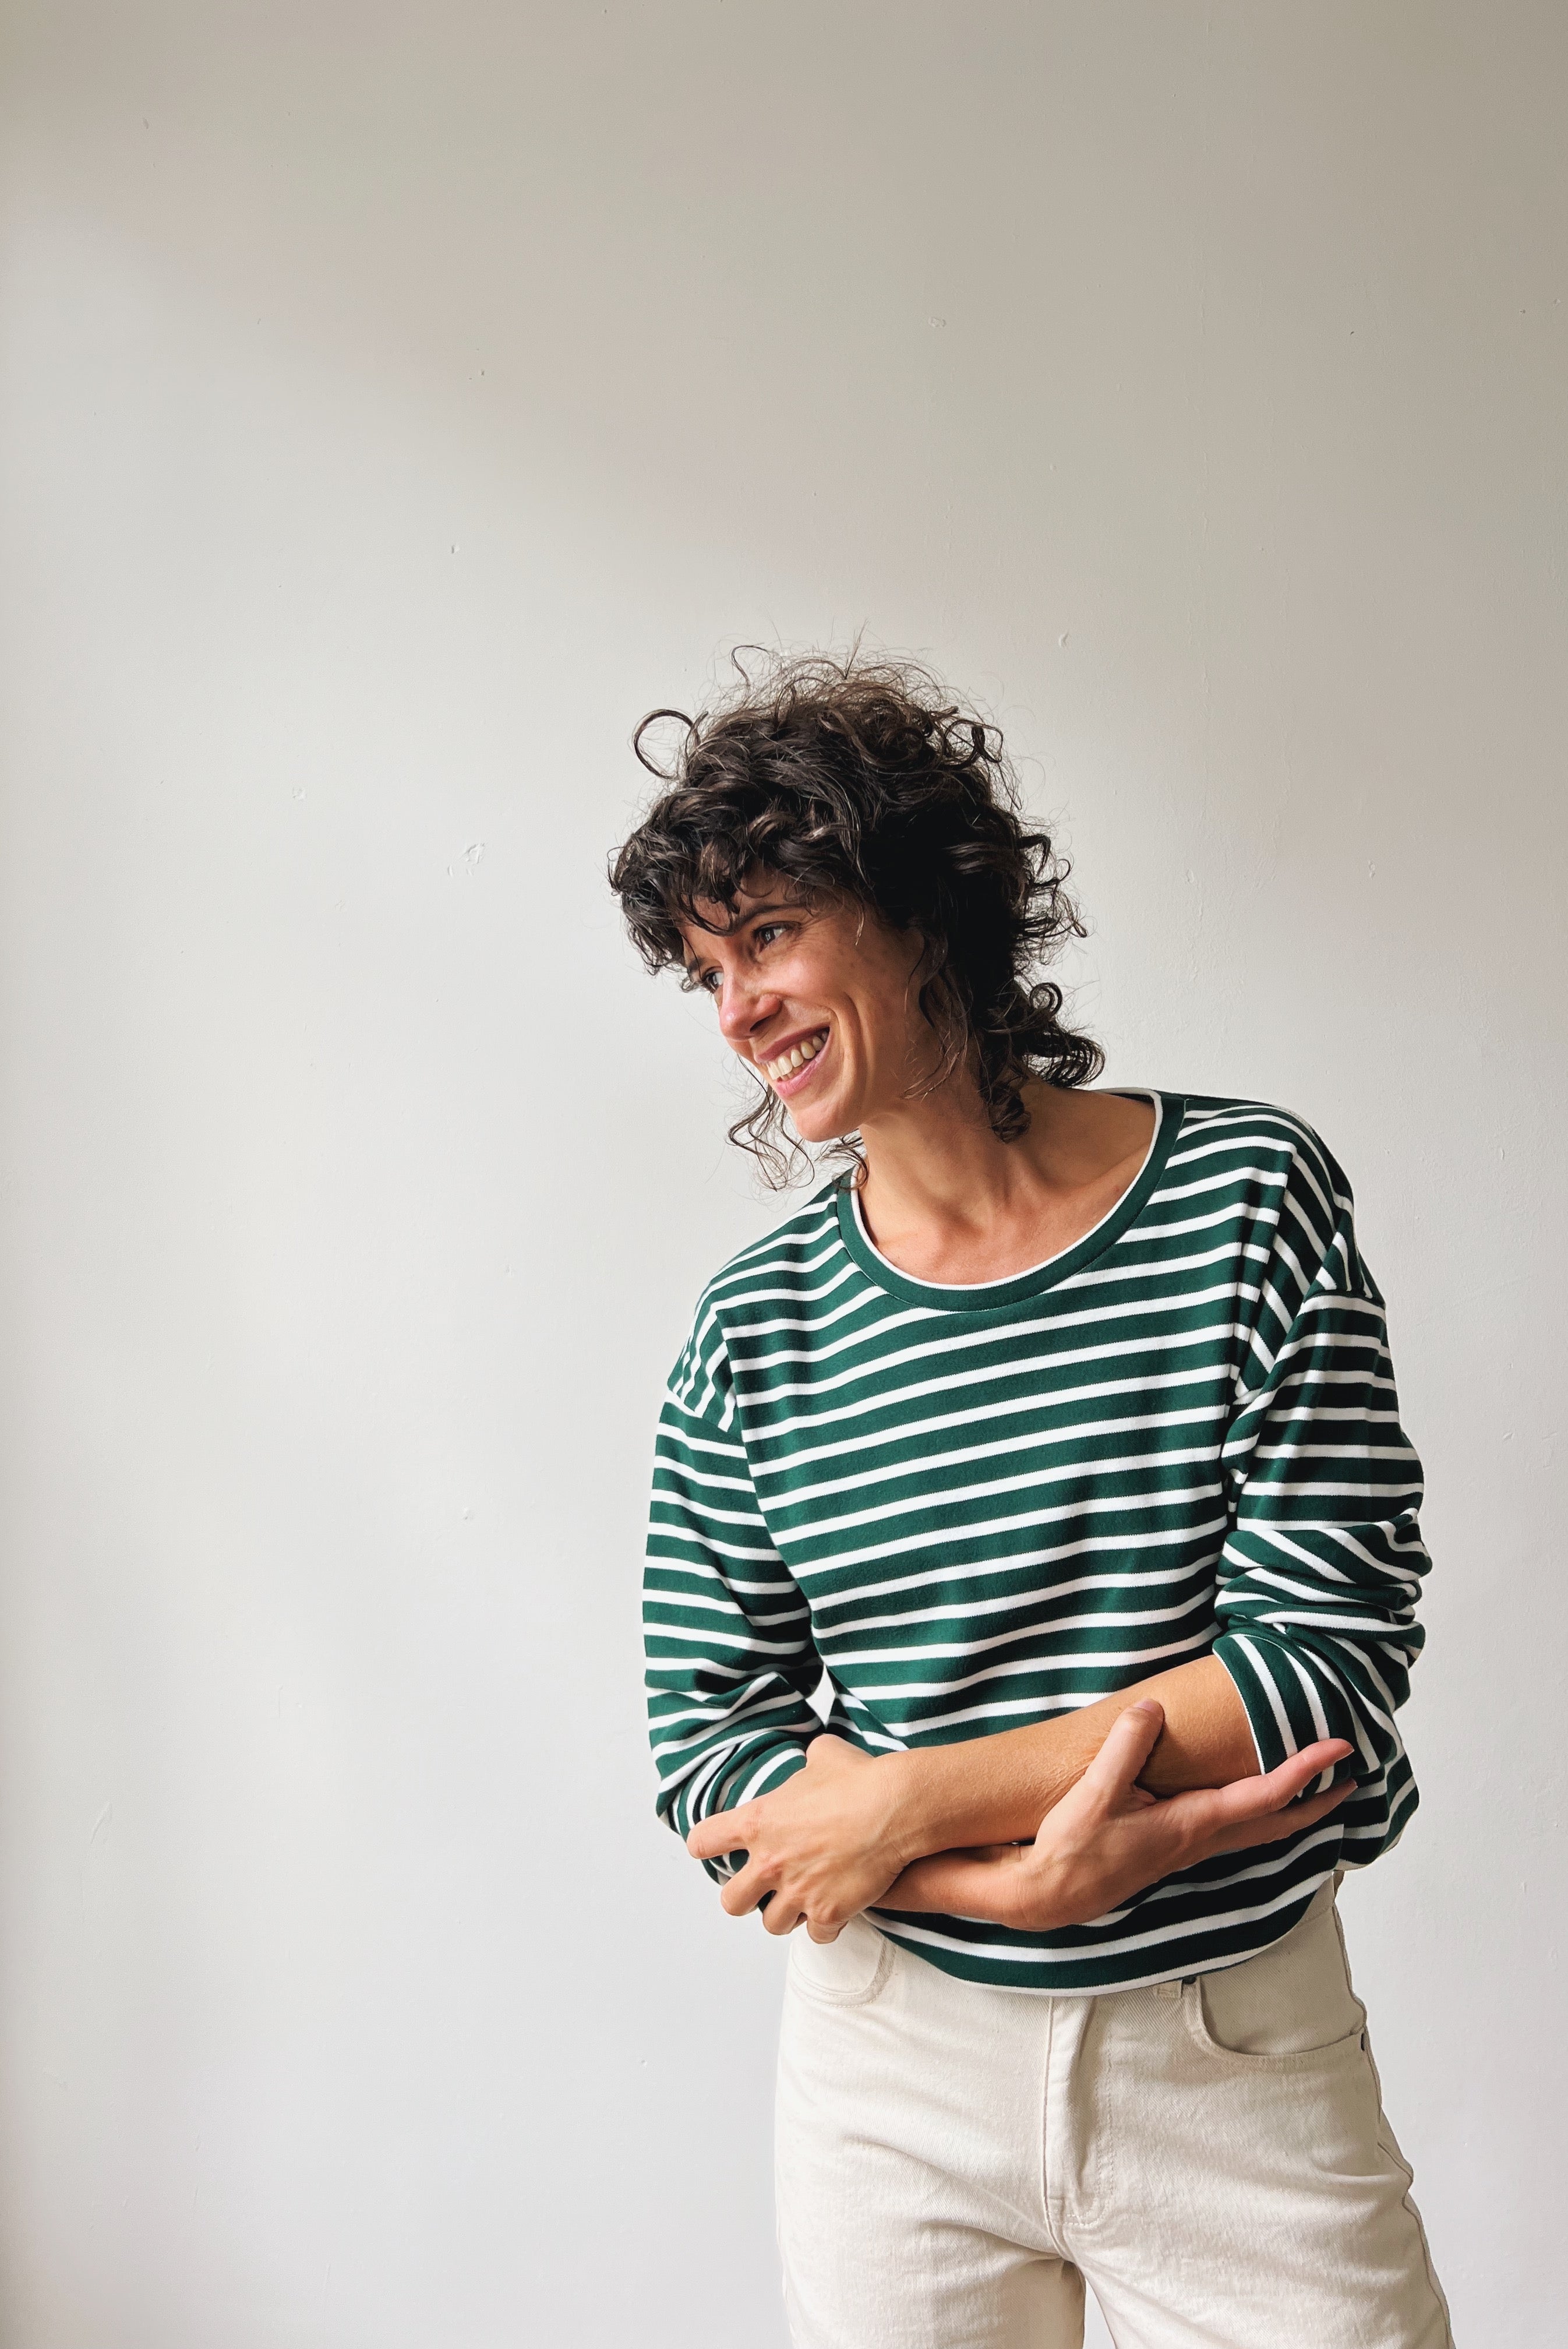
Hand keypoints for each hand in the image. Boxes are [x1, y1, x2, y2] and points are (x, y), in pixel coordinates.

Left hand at [686, 1734, 912, 1939]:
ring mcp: (799, 1892)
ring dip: (786, 1914)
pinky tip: (836, 1908)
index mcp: (758, 1822)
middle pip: (731, 1902)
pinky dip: (825, 1926)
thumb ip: (807, 1763)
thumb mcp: (824, 1755)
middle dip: (744, 1896)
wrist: (895, 1808)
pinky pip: (817, 1935)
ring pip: (773, 1924)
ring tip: (802, 1899)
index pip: (703, 1842)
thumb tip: (815, 1760)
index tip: (713, 1847)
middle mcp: (771, 1862)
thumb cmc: (859, 1778)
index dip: (705, 1845)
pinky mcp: (829, 1913)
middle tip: (762, 1886)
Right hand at [879, 1702, 1353, 1931]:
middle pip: (1275, 1824)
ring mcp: (1185, 1851)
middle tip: (1352, 1778)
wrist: (1045, 1895)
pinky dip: (1258, 1818)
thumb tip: (1150, 1708)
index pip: (1264, 1796)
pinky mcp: (1169, 1851)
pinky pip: (1232, 1834)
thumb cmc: (1069, 1850)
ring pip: (1255, 1832)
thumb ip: (1124, 1750)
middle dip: (1317, 1802)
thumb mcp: (1091, 1794)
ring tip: (1315, 1792)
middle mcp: (1197, 1841)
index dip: (1306, 1772)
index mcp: (1190, 1824)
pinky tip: (1250, 1810)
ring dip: (1291, 1813)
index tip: (1340, 1750)